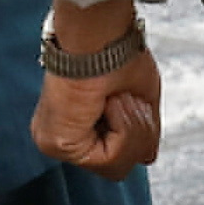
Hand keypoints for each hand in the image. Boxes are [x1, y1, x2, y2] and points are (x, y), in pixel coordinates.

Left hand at [29, 5, 161, 175]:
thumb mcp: (140, 100)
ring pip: (116, 167)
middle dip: (136, 133)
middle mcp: (62, 136)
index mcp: (75, 123)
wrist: (98, 37)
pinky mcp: (58, 145)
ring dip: (130, 128)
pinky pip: (109, 159)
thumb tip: (146, 156)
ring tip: (116, 98)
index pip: (115, 156)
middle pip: (118, 167)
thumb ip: (139, 132)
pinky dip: (121, 128)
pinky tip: (108, 103)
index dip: (136, 133)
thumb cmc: (116, 52)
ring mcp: (57, 143)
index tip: (128, 99)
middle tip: (126, 99)